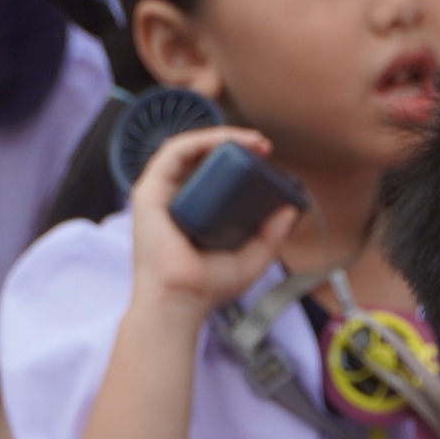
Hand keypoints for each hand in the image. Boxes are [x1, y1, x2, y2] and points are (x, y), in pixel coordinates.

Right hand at [128, 125, 300, 322]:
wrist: (180, 301)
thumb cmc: (208, 286)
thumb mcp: (252, 258)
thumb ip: (272, 236)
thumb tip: (290, 210)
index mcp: (194, 210)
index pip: (214, 173)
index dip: (240, 158)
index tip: (268, 156)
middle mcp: (175, 198)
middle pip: (202, 157)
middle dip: (234, 143)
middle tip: (264, 145)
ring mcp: (160, 193)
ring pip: (189, 149)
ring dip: (221, 137)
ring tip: (252, 141)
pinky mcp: (149, 191)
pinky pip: (173, 152)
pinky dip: (200, 140)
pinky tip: (224, 139)